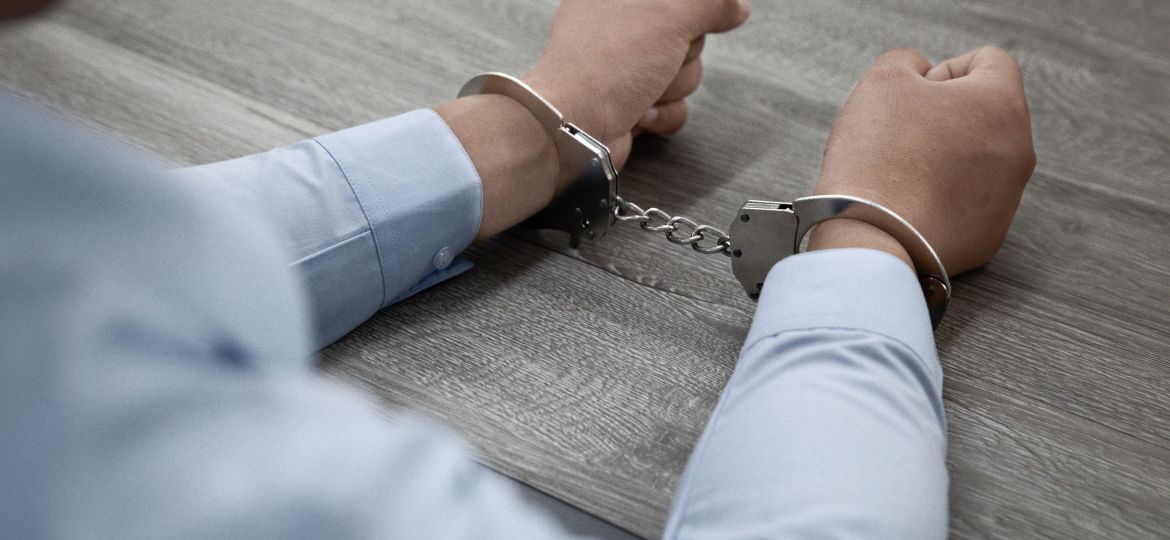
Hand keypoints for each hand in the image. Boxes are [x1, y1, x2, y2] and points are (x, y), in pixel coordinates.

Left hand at [524, 0, 750, 169]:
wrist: (574, 128)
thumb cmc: (606, 65)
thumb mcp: (670, 13)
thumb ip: (711, 2)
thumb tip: (735, 6)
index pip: (676, 0)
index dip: (693, 10)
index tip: (691, 23)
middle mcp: (619, 27)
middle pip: (687, 32)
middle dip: (681, 54)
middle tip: (656, 58)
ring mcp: (623, 67)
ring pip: (684, 71)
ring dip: (671, 87)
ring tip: (642, 90)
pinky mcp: (629, 103)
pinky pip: (672, 104)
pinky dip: (662, 113)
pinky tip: (640, 113)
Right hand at [808, 47, 1036, 274]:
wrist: (873, 237)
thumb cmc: (878, 156)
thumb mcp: (882, 81)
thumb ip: (908, 62)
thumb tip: (923, 77)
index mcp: (1002, 103)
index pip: (989, 62)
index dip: (944, 71)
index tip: (914, 97)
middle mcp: (1019, 150)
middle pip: (984, 115)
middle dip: (945, 118)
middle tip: (900, 136)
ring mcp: (1008, 198)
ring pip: (977, 161)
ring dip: (943, 159)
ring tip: (900, 175)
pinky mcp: (989, 237)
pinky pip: (967, 204)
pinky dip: (941, 200)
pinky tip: (907, 206)